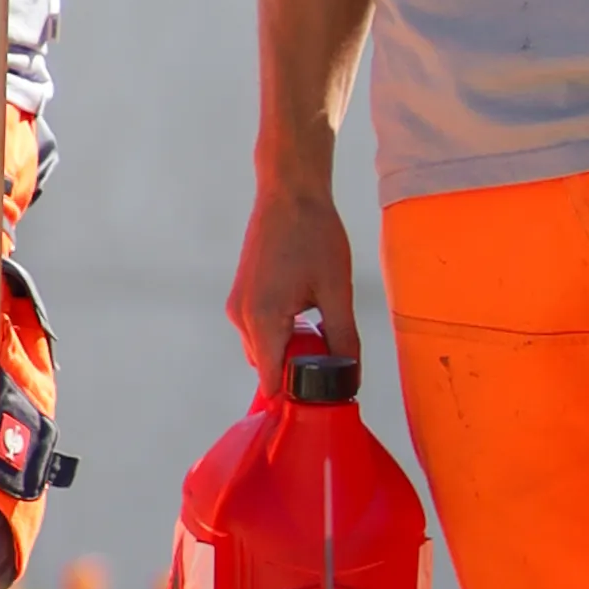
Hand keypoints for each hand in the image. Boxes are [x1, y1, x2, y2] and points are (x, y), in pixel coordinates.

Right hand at [227, 183, 362, 390]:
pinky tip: (304, 310)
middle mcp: (242, 317)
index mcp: (264, 319)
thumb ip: (343, 337)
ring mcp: (238, 305)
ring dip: (289, 349)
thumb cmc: (314, 234)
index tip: (322, 396)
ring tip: (319, 324)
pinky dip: (280, 332)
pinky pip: (259, 330)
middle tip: (331, 356)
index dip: (296, 396)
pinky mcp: (241, 295)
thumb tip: (350, 376)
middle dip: (296, 371)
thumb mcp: (336, 289)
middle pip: (267, 368)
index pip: (270, 383)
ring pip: (263, 349)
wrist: (289, 192)